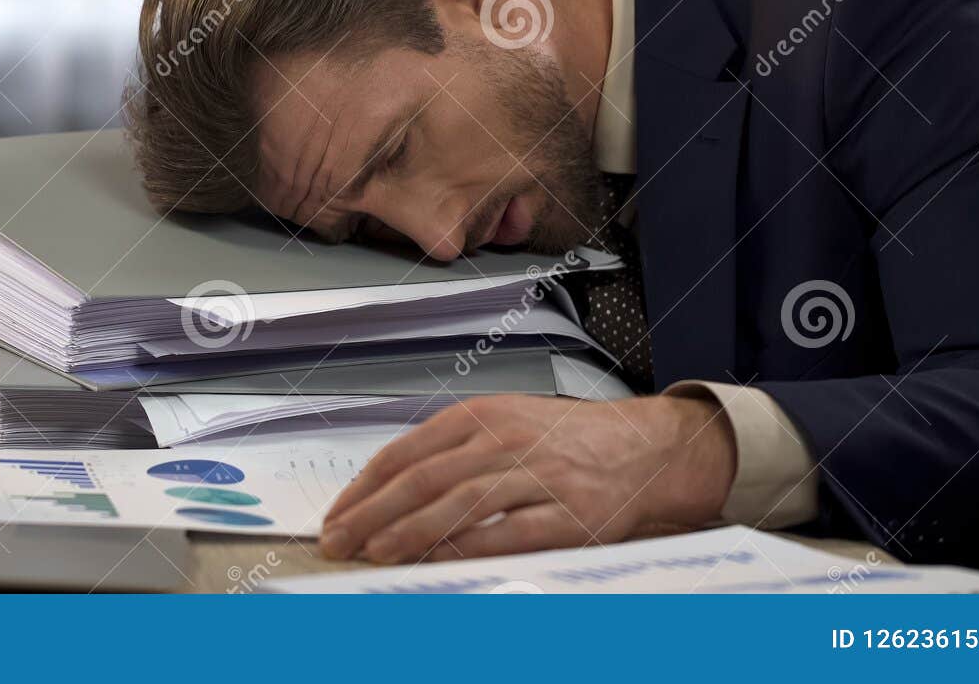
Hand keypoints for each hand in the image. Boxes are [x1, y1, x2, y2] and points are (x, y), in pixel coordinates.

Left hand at [320, 394, 736, 563]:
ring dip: (410, 531)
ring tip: (374, 552)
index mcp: (481, 417)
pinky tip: (439, 561)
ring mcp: (538, 476)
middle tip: (338, 540)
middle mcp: (506, 441)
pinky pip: (509, 533)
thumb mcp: (503, 424)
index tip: (336, 515)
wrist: (642, 448)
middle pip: (423, 479)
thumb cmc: (565, 440)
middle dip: (372, 513)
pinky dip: (470, 547)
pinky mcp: (569, 514)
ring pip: (459, 504)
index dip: (364, 487)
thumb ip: (449, 452)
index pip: (406, 452)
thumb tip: (385, 492)